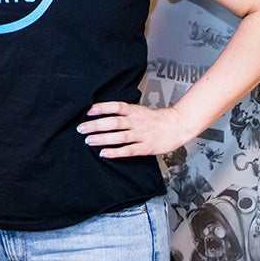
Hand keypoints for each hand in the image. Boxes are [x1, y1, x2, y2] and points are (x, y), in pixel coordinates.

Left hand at [77, 101, 192, 158]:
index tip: (88, 111)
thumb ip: (124, 112)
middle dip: (96, 125)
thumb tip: (103, 112)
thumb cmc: (156, 118)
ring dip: (103, 139)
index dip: (101, 108)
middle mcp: (136, 122)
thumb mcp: (140, 110)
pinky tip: (104, 153)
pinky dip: (116, 152)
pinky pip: (129, 150)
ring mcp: (141, 135)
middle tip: (82, 128)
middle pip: (114, 122)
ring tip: (89, 141)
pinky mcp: (146, 147)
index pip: (116, 106)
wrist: (178, 125)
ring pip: (119, 137)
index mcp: (135, 111)